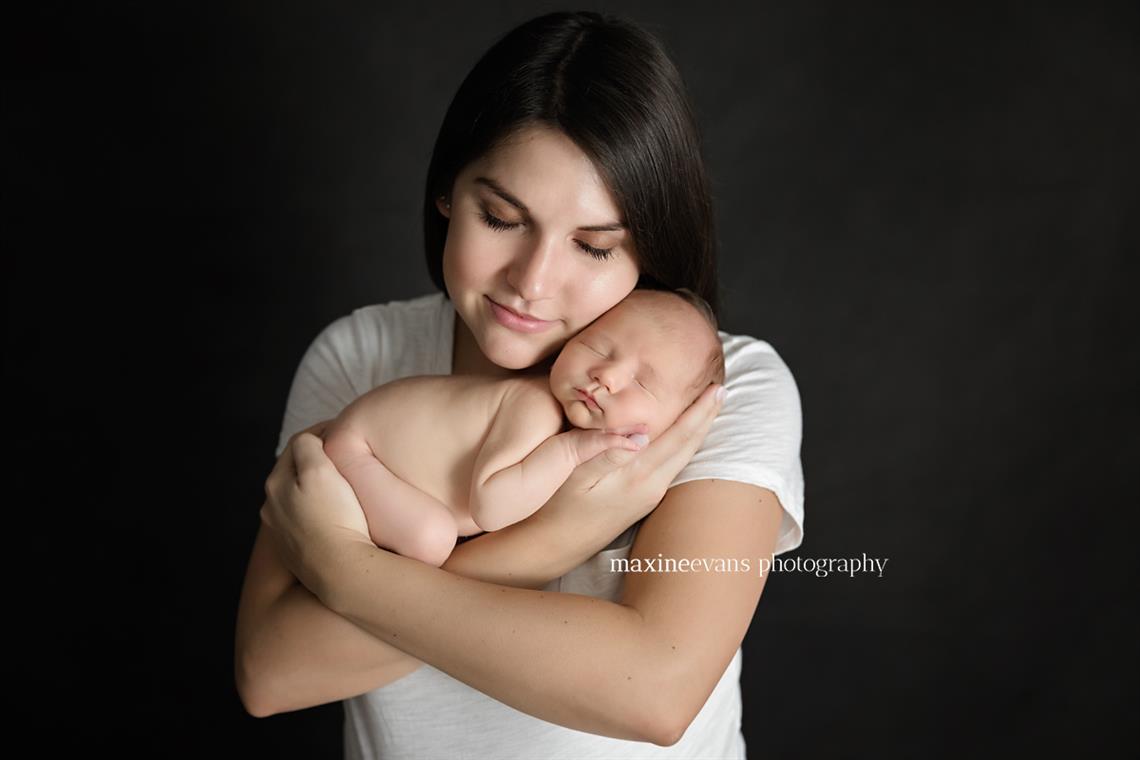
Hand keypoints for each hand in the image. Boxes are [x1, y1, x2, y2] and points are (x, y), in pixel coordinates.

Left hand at [260, 420, 372, 597]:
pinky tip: (335, 512)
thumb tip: (308, 440)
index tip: (343, 430)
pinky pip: (306, 519)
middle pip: (295, 470)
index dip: (322, 432)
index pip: (298, 445)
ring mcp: (283, 532)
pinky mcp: (297, 551)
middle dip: (316, 459)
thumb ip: (308, 446)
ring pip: (299, 496)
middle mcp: (272, 507)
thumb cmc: (334, 517)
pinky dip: (318, 509)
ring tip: (341, 482)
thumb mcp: (320, 470)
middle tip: (343, 453)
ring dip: (315, 485)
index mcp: (275, 483)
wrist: (341, 569)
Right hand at [533, 382, 725, 548]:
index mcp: (638, 475)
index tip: (717, 387)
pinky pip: (673, 463)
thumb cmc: (557, 504)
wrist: (555, 543)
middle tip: (722, 388)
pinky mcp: (645, 498)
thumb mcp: (577, 474)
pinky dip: (684, 442)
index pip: (678, 437)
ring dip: (699, 429)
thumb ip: (607, 451)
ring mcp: (650, 493)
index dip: (699, 411)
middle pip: (689, 446)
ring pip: (684, 455)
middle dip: (707, 416)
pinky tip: (684, 432)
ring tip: (710, 404)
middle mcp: (652, 486)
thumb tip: (641, 434)